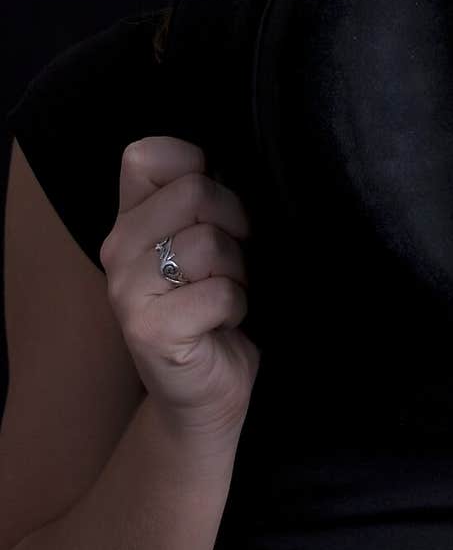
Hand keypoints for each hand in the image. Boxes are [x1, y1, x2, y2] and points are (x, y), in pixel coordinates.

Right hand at [100, 137, 260, 444]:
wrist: (203, 394)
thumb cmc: (213, 307)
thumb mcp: (203, 241)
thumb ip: (200, 200)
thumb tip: (227, 163)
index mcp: (130, 219)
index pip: (145, 155)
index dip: (194, 166)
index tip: (210, 206)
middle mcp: (118, 249)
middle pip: (193, 191)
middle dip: (233, 223)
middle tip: (229, 261)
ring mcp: (127, 291)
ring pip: (209, 242)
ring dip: (237, 271)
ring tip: (224, 293)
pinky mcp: (148, 330)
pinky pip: (220, 293)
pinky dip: (236, 307)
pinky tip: (221, 323)